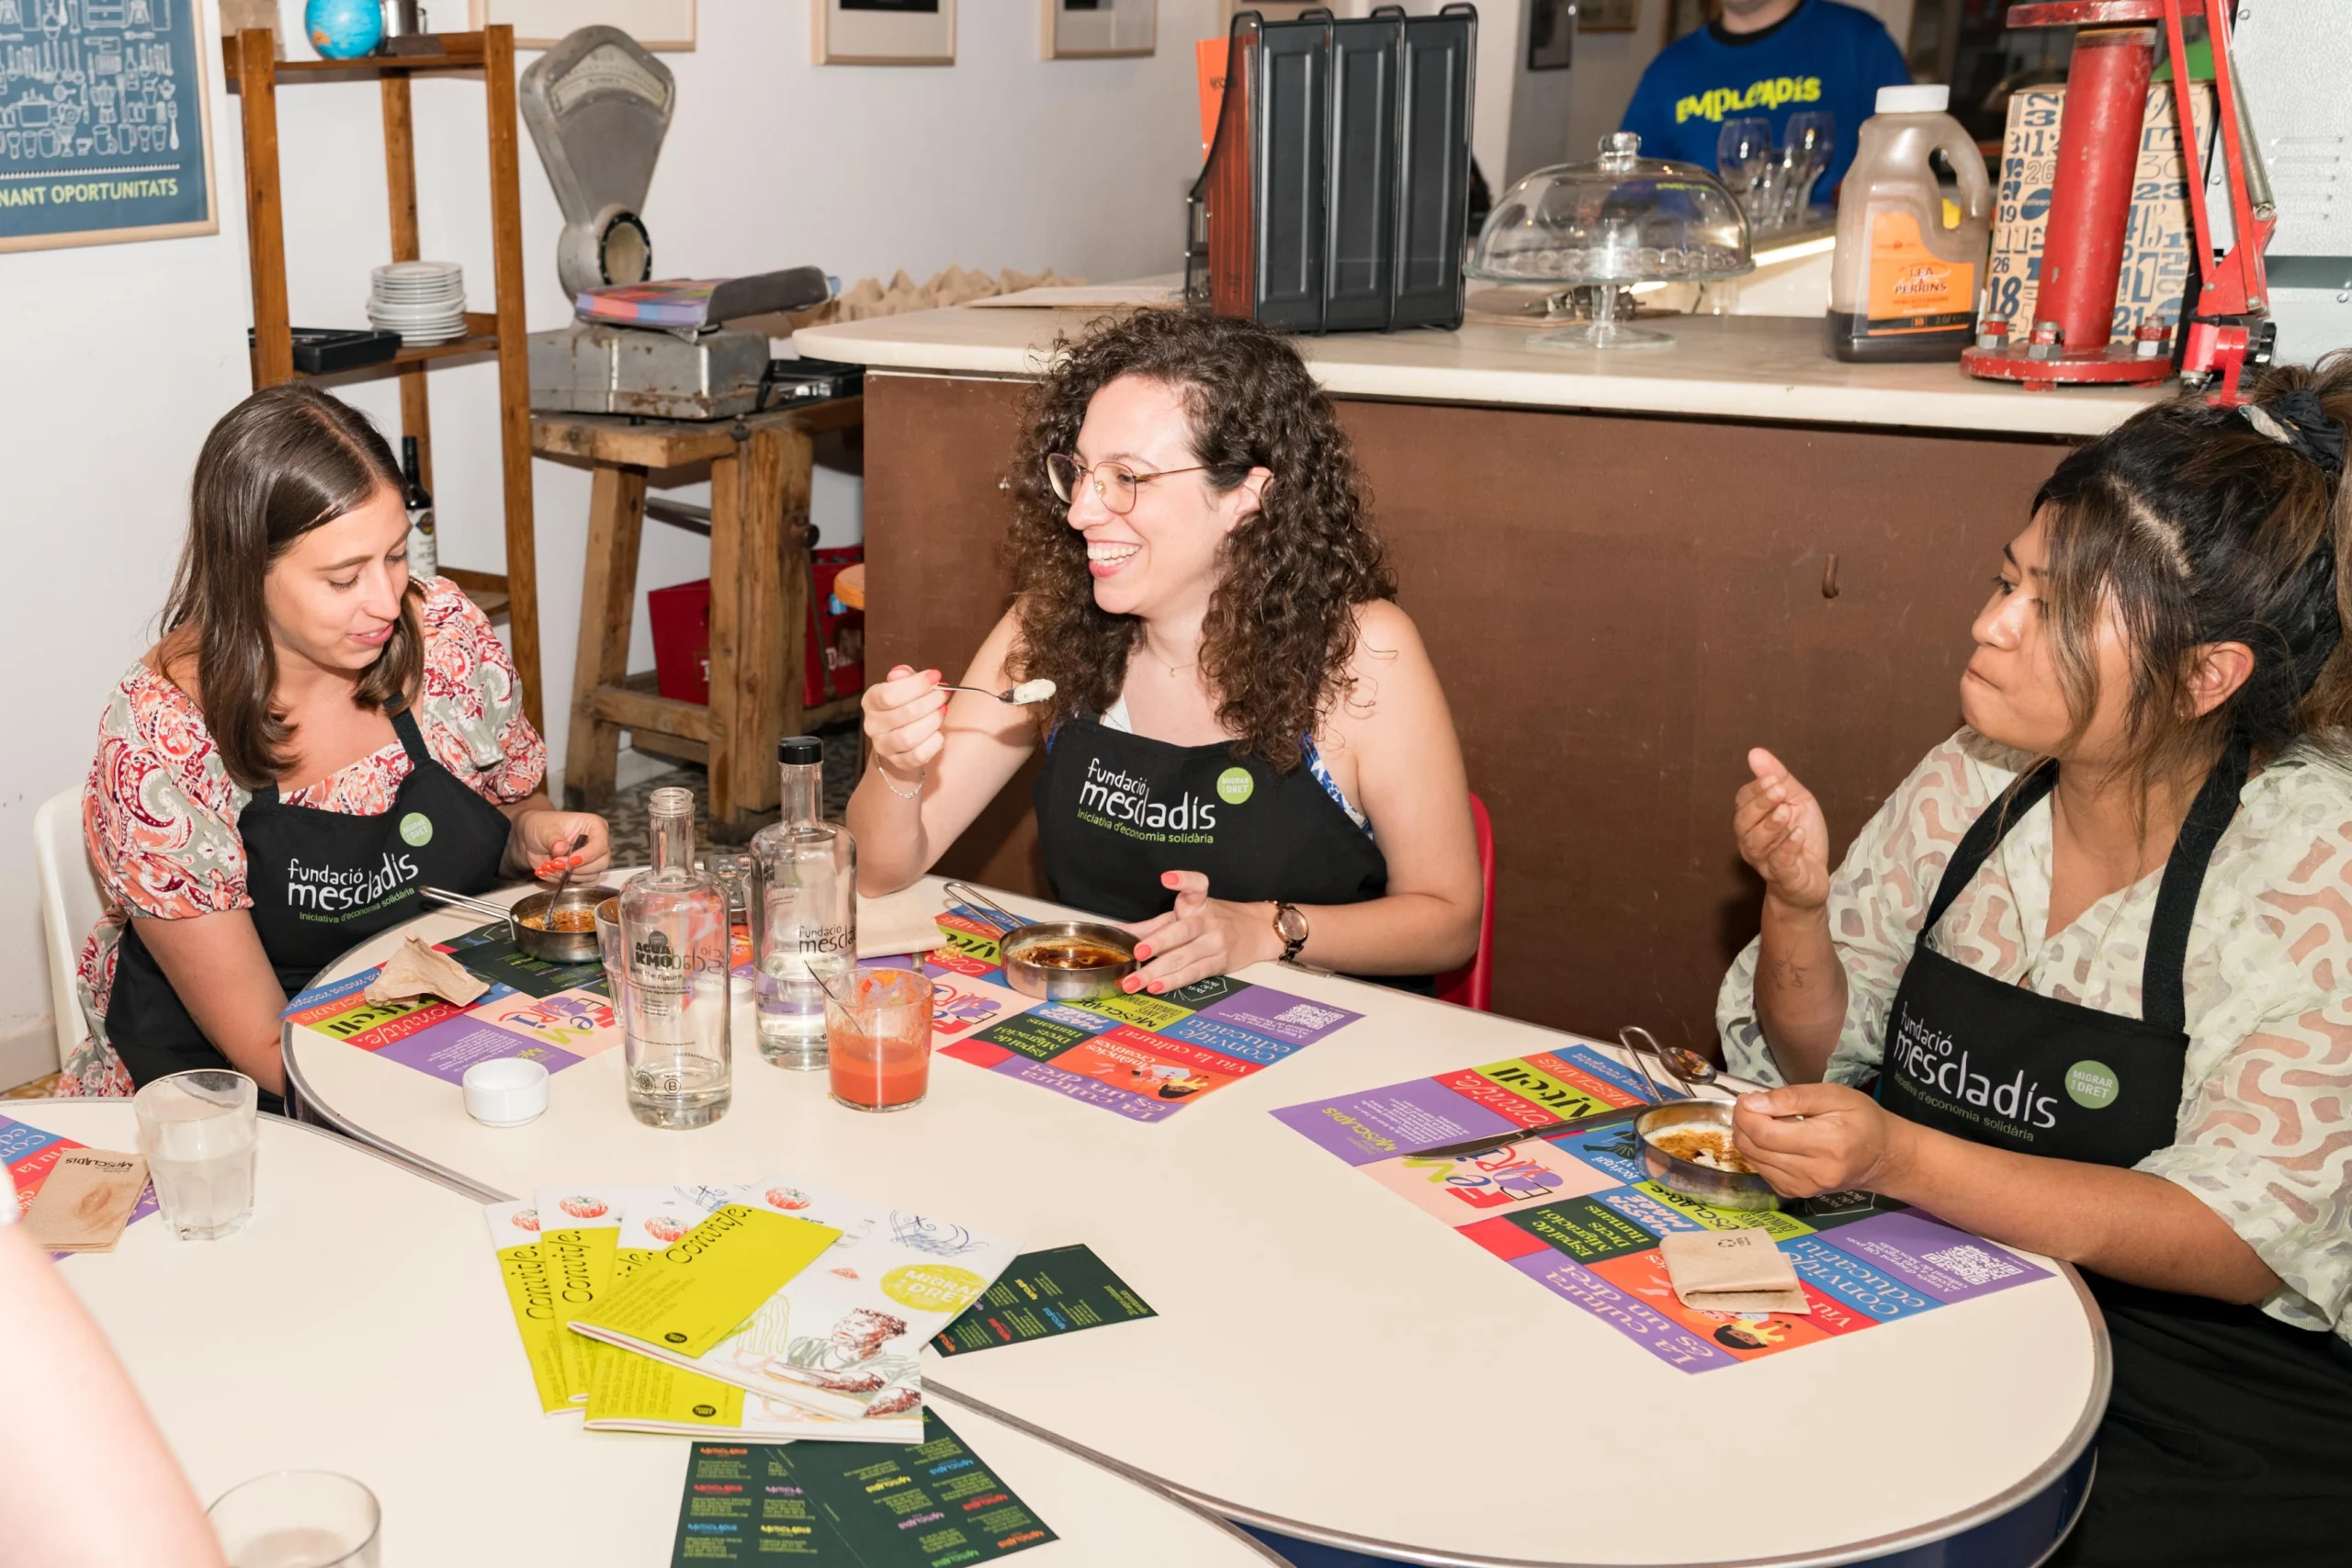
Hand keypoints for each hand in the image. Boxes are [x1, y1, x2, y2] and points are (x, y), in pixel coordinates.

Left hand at [510, 810, 610, 880]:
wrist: (532, 837)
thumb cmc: (542, 825)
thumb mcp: (545, 829)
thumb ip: (554, 839)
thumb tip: (562, 848)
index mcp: (594, 826)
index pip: (600, 844)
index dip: (588, 855)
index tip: (571, 861)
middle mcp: (596, 843)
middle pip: (600, 863)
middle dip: (577, 868)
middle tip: (556, 864)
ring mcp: (590, 859)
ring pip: (590, 876)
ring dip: (567, 875)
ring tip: (548, 866)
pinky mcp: (581, 871)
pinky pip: (577, 882)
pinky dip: (561, 880)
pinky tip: (548, 871)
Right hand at [862, 665, 945, 787]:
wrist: (902, 740)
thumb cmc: (905, 706)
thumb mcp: (903, 686)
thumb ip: (905, 677)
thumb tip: (902, 672)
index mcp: (871, 701)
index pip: (889, 694)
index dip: (916, 684)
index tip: (935, 676)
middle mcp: (873, 725)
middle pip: (906, 713)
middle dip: (931, 701)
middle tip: (943, 695)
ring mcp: (884, 746)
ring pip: (910, 736)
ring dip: (933, 721)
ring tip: (942, 711)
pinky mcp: (899, 762)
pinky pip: (920, 755)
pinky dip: (934, 741)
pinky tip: (937, 732)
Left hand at [1118, 871, 1283, 992]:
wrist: (1256, 932)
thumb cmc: (1213, 921)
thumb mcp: (1184, 915)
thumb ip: (1150, 925)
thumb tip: (1116, 932)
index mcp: (1198, 902)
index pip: (1196, 885)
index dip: (1183, 880)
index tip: (1167, 878)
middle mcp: (1208, 921)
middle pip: (1183, 931)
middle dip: (1159, 942)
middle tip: (1137, 952)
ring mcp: (1215, 944)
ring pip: (1184, 958)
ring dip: (1156, 972)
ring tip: (1133, 982)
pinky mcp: (1219, 963)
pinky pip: (1193, 973)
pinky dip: (1173, 981)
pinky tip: (1156, 987)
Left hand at [1731, 1082, 1913, 1196]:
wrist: (1883, 1157)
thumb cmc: (1862, 1120)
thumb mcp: (1834, 1095)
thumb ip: (1793, 1097)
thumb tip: (1753, 1103)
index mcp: (1826, 1144)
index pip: (1766, 1134)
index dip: (1746, 1114)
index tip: (1747, 1097)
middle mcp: (1813, 1172)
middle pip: (1755, 1148)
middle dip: (1742, 1122)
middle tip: (1751, 1104)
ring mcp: (1803, 1187)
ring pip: (1754, 1160)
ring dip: (1747, 1136)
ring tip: (1763, 1118)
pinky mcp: (1795, 1193)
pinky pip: (1762, 1171)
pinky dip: (1758, 1151)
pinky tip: (1772, 1138)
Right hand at [1735, 747, 1830, 911]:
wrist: (1812, 878)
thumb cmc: (1800, 837)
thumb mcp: (1796, 801)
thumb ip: (1778, 777)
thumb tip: (1755, 752)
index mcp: (1752, 820)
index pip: (1743, 801)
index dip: (1756, 790)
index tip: (1773, 778)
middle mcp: (1750, 840)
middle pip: (1743, 822)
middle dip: (1760, 804)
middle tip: (1779, 792)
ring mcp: (1764, 861)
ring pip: (1756, 843)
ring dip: (1771, 825)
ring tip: (1786, 813)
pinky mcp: (1783, 877)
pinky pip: (1778, 862)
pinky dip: (1787, 847)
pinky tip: (1797, 834)